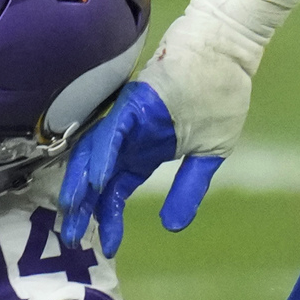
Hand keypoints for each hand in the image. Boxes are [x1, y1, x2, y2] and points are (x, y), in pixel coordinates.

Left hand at [57, 81, 223, 255]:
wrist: (228, 52)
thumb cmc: (221, 95)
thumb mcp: (210, 154)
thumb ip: (189, 188)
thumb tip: (172, 226)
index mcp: (144, 151)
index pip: (116, 191)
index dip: (108, 218)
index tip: (107, 247)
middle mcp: (128, 139)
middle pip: (96, 178)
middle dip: (82, 208)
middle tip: (71, 238)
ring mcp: (128, 119)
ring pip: (93, 154)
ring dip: (82, 183)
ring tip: (72, 211)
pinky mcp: (132, 102)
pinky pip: (111, 132)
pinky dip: (101, 155)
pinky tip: (96, 180)